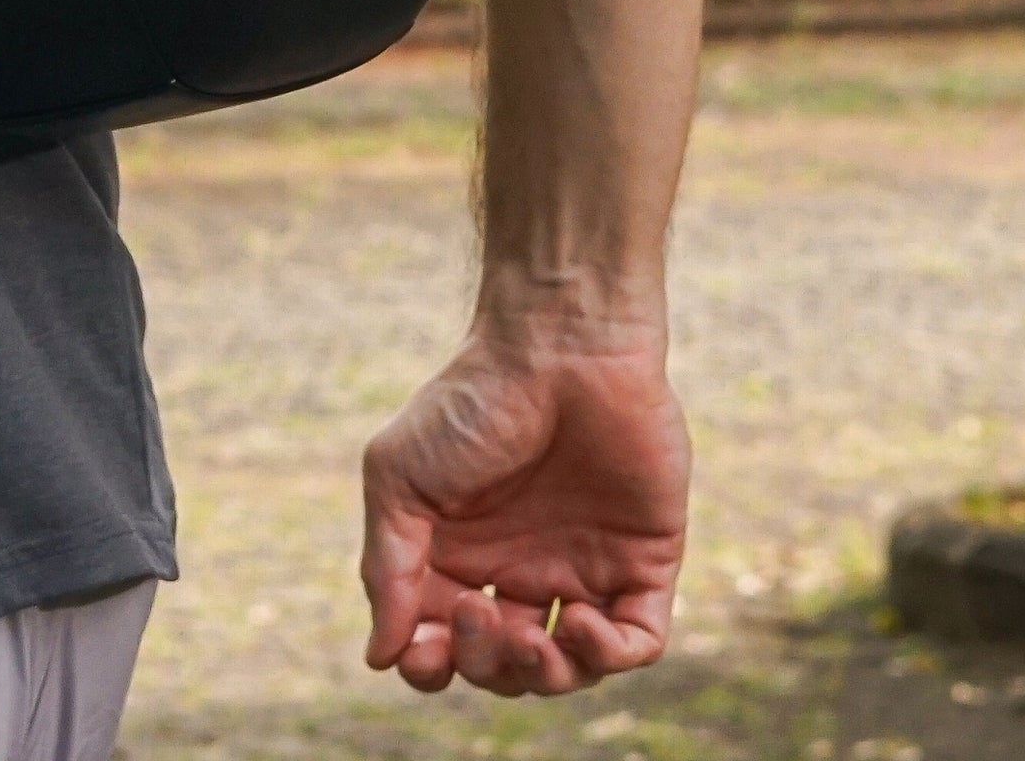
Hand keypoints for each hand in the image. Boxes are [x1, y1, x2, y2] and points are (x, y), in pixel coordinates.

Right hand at [359, 324, 690, 696]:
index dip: (430, 665)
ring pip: (569, 669)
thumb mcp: (399, 477)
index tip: (424, 649)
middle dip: (486, 664)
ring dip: (544, 676)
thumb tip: (381, 657)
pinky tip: (582, 624)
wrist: (558, 347)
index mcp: (461, 556)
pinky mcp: (643, 560)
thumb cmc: (470, 402)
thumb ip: (387, 568)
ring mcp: (583, 568)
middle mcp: (521, 570)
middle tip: (479, 612)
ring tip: (532, 638)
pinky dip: (610, 657)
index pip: (443, 645)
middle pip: (503, 665)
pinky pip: (637, 642)